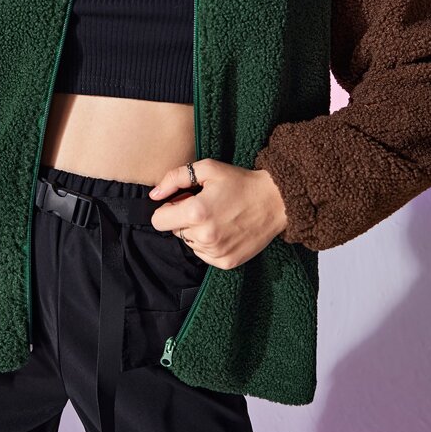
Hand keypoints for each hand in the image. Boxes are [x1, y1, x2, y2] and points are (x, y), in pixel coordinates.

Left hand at [148, 158, 288, 268]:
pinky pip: (203, 254)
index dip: (168, 208)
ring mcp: (216, 252)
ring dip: (196, 231)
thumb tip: (154, 195)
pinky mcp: (226, 262)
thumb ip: (175, 178)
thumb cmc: (240, 182)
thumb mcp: (208, 169)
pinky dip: (209, 243)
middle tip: (205, 205)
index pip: (158, 221)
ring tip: (218, 216)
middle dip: (183, 218)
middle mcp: (204, 236)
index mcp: (196, 212)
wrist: (275, 202)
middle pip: (174, 231)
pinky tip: (225, 229)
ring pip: (188, 243)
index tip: (183, 201)